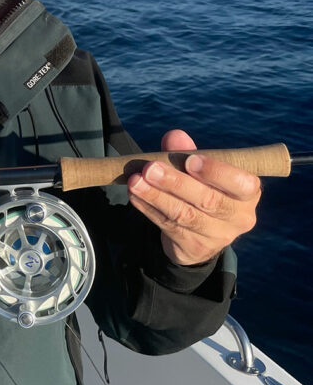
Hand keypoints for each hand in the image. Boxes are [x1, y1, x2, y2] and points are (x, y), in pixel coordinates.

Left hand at [127, 129, 259, 265]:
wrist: (200, 232)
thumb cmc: (204, 188)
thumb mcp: (200, 169)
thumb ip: (189, 152)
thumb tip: (175, 137)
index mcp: (249, 193)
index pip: (242, 184)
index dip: (216, 172)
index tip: (190, 161)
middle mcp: (239, 217)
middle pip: (209, 201)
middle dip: (176, 183)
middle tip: (150, 168)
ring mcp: (218, 236)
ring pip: (185, 215)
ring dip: (157, 196)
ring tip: (135, 181)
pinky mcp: (195, 247)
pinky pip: (168, 225)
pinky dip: (149, 208)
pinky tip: (135, 195)